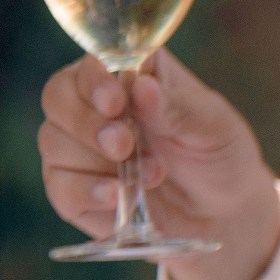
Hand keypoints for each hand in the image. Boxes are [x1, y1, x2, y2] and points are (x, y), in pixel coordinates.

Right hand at [38, 49, 279, 279]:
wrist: (225, 213)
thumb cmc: (221, 157)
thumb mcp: (214, 127)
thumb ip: (176, 108)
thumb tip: (142, 86)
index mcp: (131, 77)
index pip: (87, 66)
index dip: (93, 82)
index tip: (116, 102)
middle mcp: (97, 107)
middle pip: (57, 98)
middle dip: (87, 123)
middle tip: (125, 145)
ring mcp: (81, 148)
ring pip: (54, 142)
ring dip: (100, 162)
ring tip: (154, 173)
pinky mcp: (76, 190)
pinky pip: (60, 186)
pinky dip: (87, 191)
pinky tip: (116, 196)